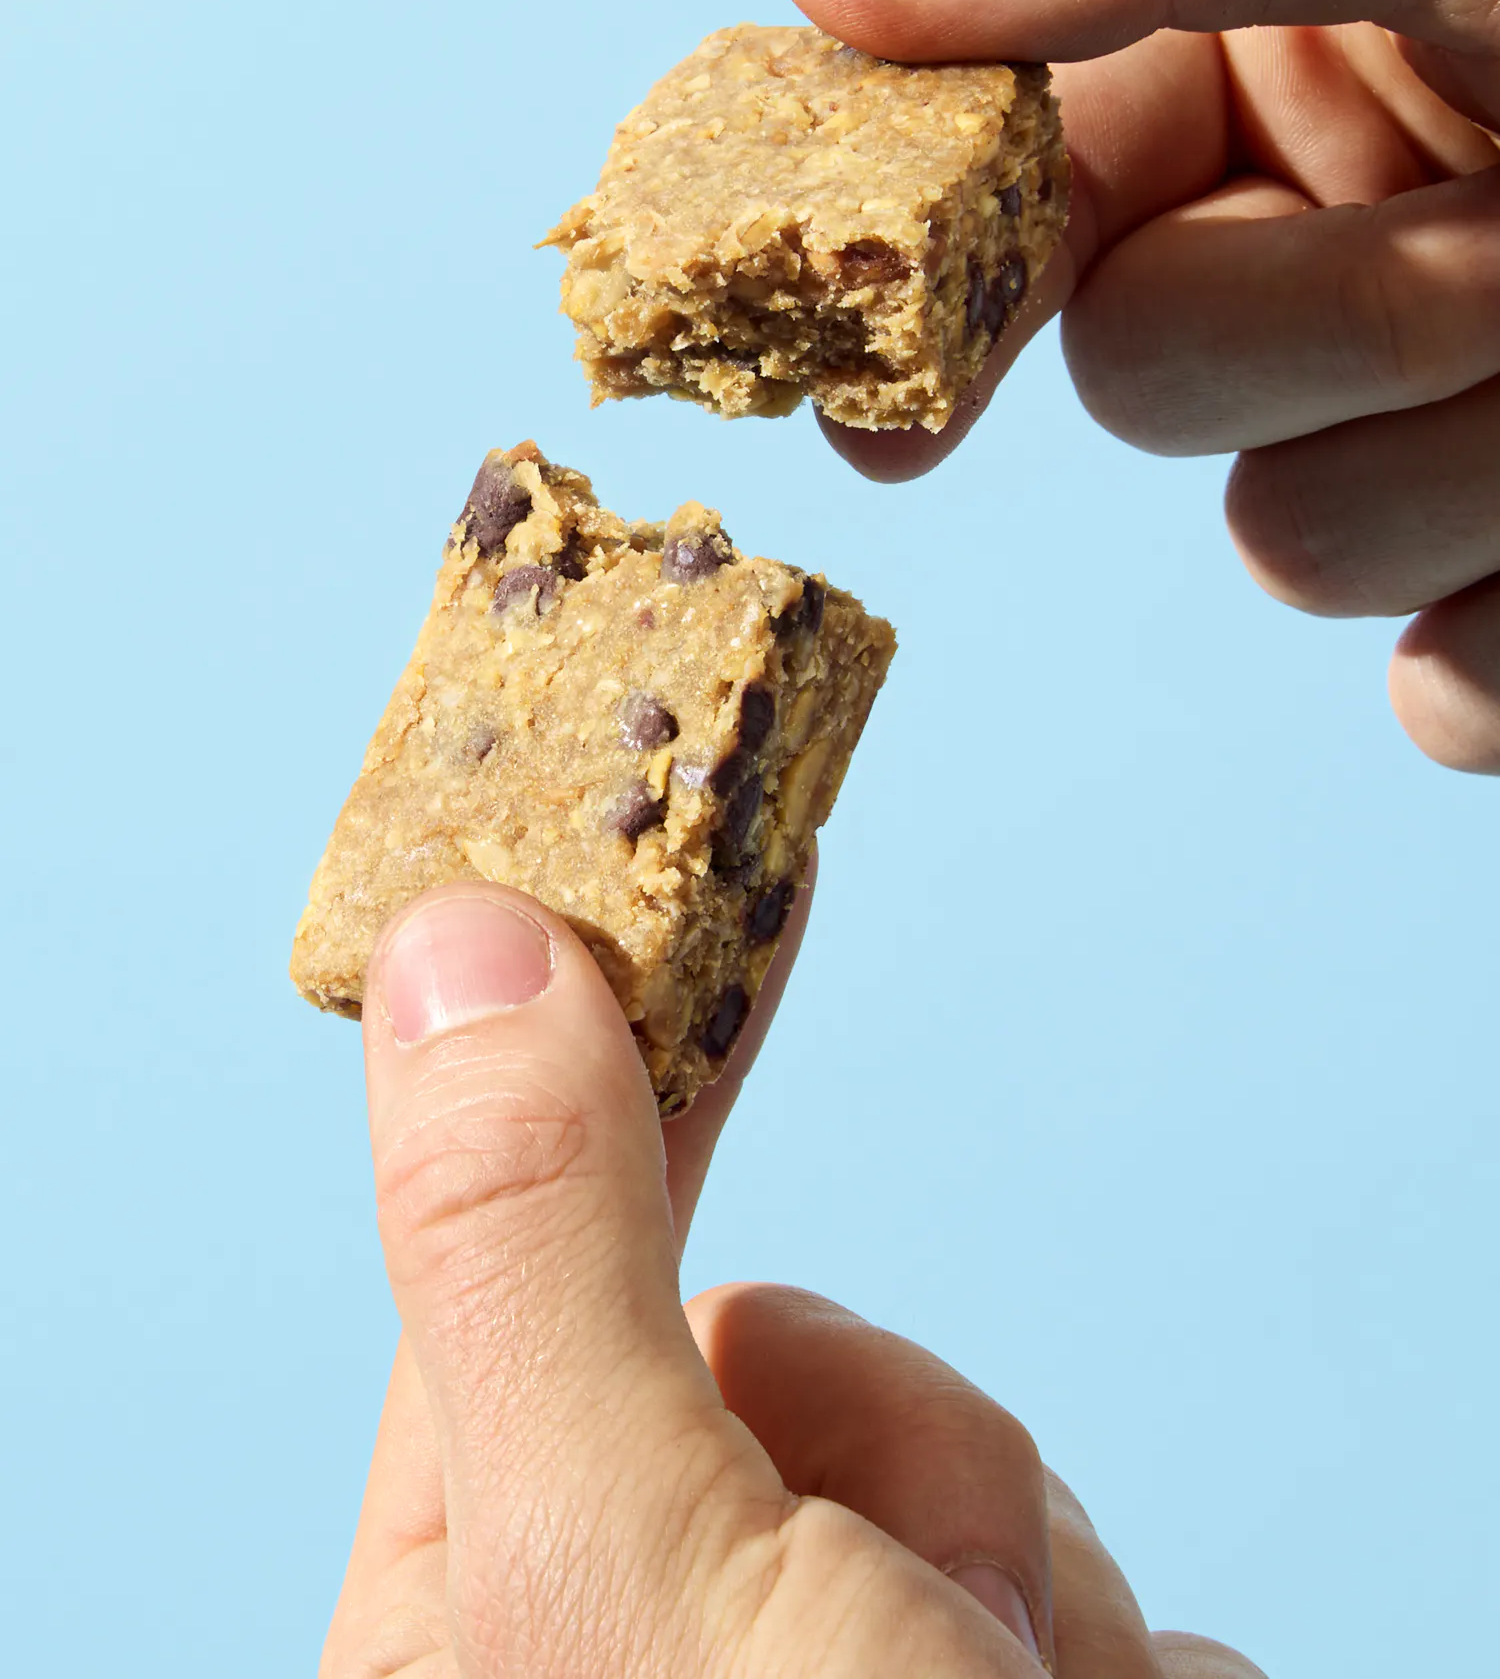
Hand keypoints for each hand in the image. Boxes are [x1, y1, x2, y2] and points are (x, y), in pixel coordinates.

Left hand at [319, 882, 1260, 1677]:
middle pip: (803, 1360)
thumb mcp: (628, 1556)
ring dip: (1027, 1573)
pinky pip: (1096, 1591)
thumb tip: (456, 943)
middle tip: (925, 1628)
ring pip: (968, 1470)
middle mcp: (647, 1647)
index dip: (637, 1060)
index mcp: (480, 1611)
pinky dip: (1121, 1661)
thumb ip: (538, 1254)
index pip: (544, 1243)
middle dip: (908, 1461)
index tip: (730, 871)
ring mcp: (840, 1673)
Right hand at [774, 0, 1499, 773]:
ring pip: (1291, 544)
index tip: (885, 404)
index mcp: (1278, 74)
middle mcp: (1329, 253)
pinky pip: (1443, 688)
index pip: (1021, 185)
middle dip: (1336, 325)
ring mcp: (1420, 443)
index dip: (941, 286)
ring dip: (1473, 459)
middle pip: (1147, 382)